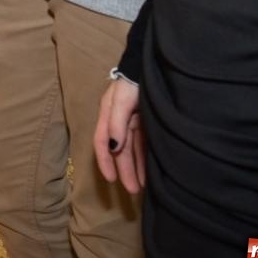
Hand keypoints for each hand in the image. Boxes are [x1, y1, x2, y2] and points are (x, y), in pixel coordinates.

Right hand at [94, 77, 145, 193]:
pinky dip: (145, 158)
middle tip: (132, 190)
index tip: (111, 180)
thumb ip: (116, 123)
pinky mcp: (148, 123)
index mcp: (109, 115)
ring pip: (132, 150)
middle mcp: (120, 121)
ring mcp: (134, 122)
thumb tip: (112, 148)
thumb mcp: (122, 99)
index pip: (102, 142)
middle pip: (119, 150)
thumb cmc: (134, 81)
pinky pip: (144, 145)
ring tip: (142, 187)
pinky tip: (150, 171)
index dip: (105, 161)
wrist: (155, 66)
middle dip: (124, 170)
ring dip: (135, 168)